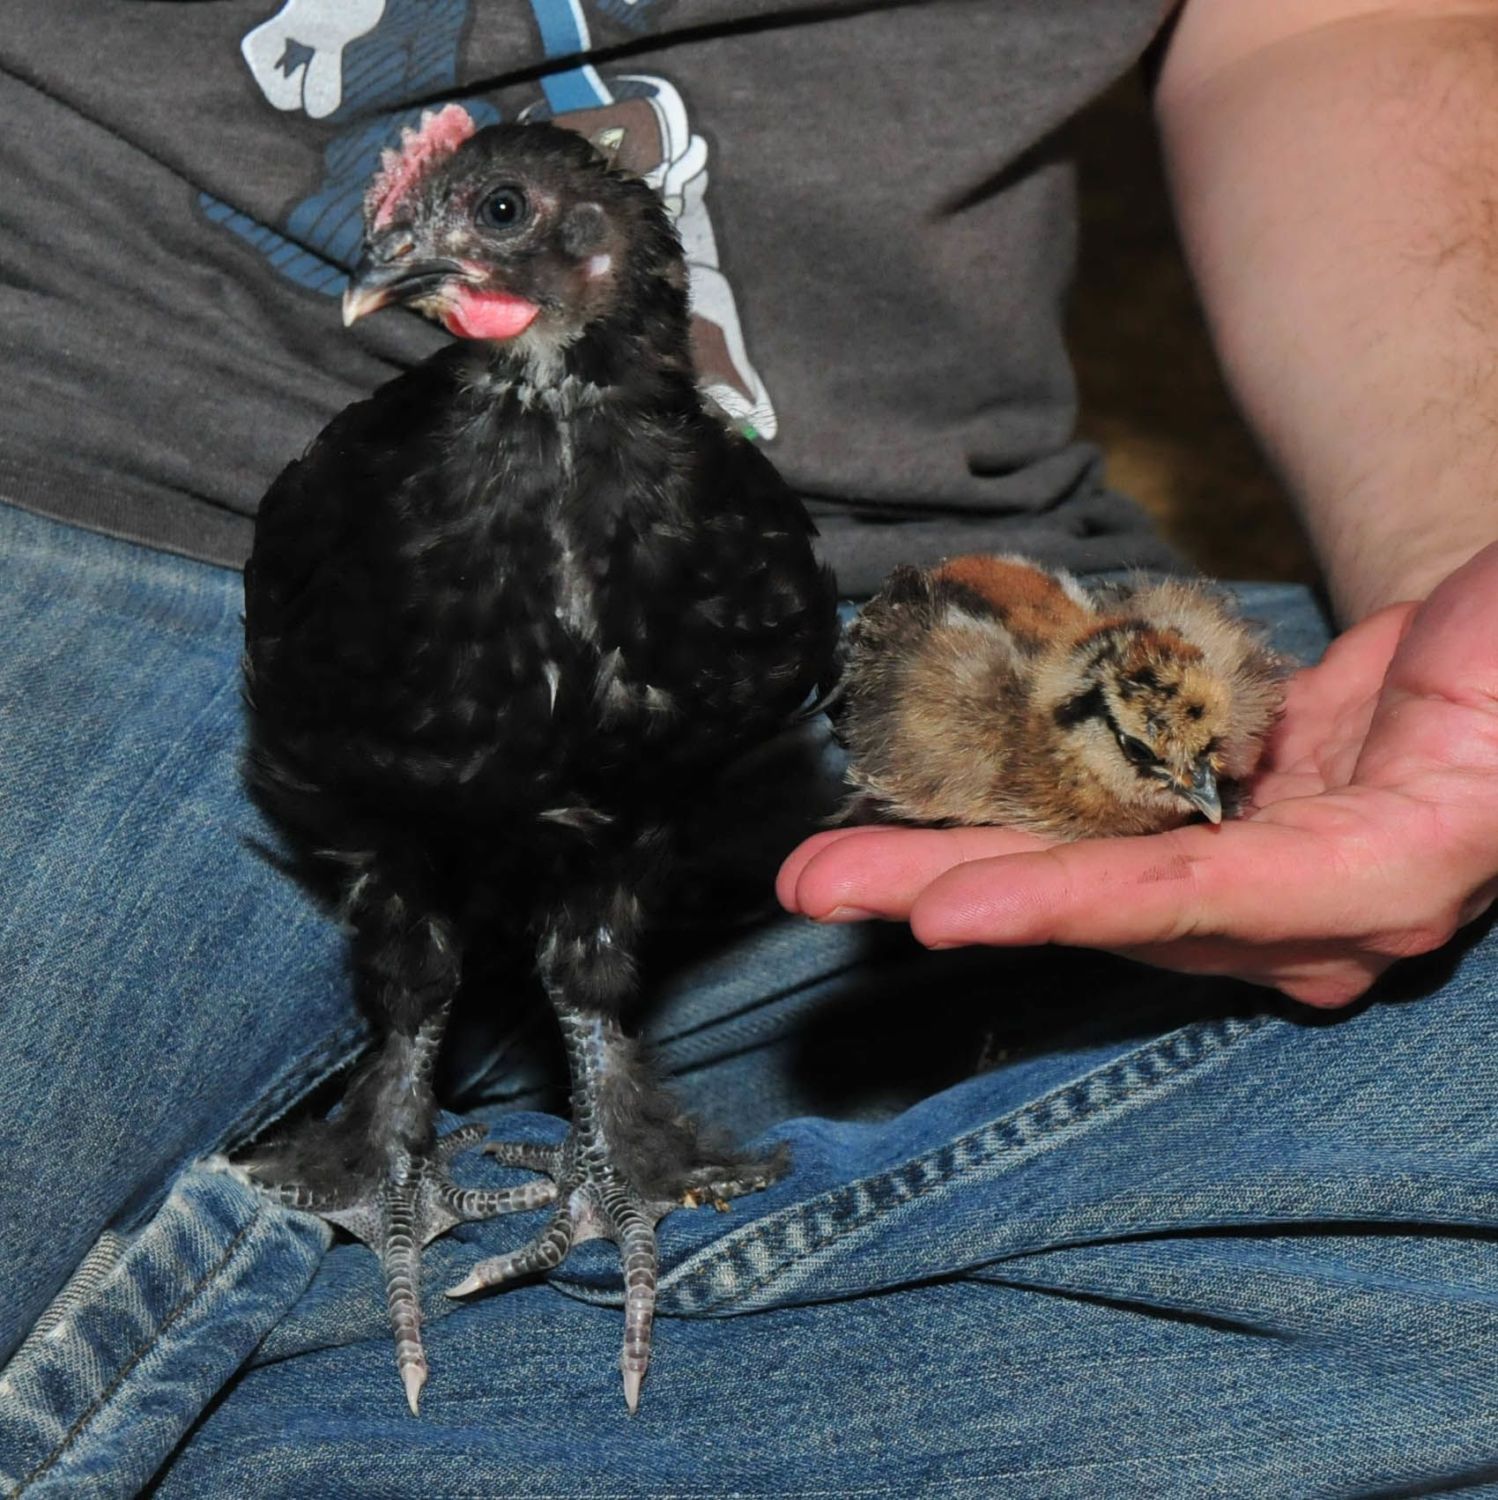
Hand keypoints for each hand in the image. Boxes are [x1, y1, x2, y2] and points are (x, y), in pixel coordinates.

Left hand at [779, 545, 1497, 1007]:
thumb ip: (1426, 785)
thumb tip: (1372, 856)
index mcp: (1371, 879)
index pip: (1193, 899)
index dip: (1065, 905)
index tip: (941, 914)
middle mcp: (1295, 905)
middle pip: (1097, 902)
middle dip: (950, 893)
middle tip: (815, 885)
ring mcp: (1244, 868)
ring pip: (1072, 869)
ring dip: (944, 861)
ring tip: (824, 861)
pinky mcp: (1210, 820)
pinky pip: (1088, 824)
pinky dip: (1001, 820)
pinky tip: (911, 814)